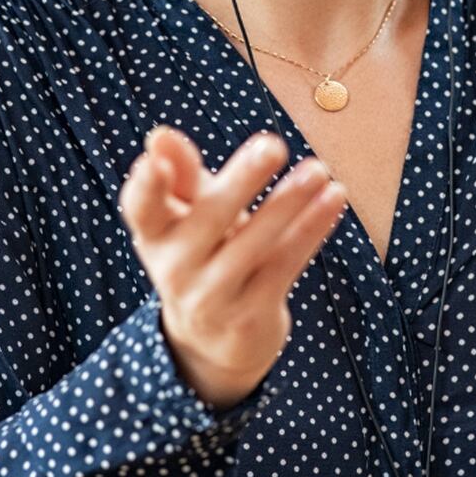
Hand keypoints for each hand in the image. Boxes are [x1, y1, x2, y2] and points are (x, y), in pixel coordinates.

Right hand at [117, 125, 345, 409]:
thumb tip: (160, 135)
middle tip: (273, 144)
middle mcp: (175, 269)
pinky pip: (284, 265)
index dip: (144, 186)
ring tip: (318, 169)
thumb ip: (181, 175)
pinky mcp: (250, 316)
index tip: (153, 161)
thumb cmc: (203, 253)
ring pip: (254, 245)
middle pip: (208, 219)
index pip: (141, 209)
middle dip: (241, 181)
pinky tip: (334, 198)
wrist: (215, 341)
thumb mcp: (188, 216)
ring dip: (288, 204)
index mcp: (155, 236)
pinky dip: (311, 230)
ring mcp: (212, 297)